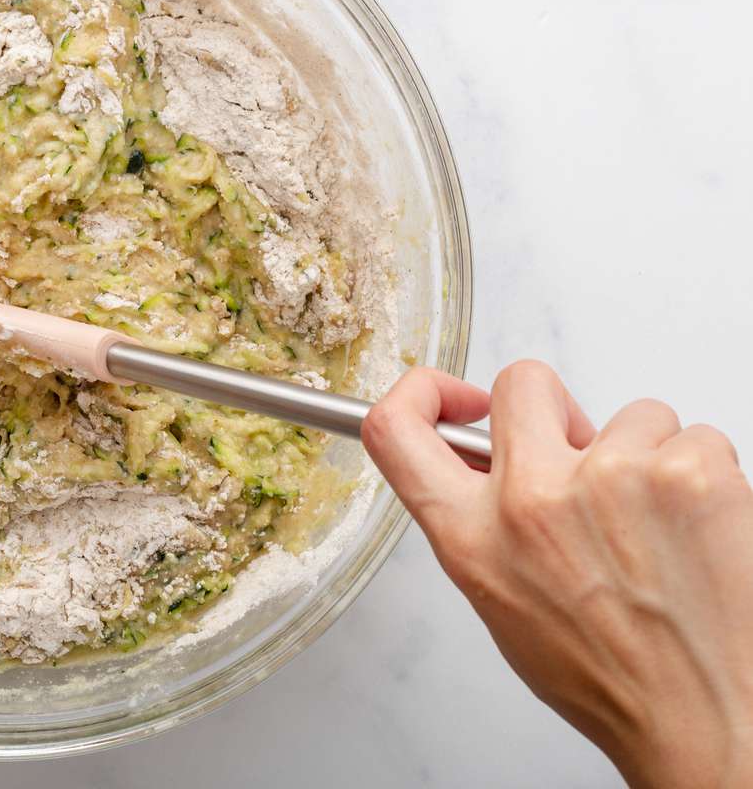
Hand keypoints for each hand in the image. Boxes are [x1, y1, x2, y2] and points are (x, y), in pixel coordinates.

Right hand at [361, 361, 752, 787]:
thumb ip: (485, 526)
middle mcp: (529, 500)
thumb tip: (486, 464)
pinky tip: (703, 532)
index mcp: (472, 539)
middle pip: (522, 384)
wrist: (710, 722)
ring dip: (650, 457)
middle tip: (587, 455)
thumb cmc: (617, 680)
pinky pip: (697, 436)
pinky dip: (706, 476)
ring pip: (631, 414)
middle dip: (558, 411)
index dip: (421, 392)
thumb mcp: (506, 605)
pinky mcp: (688, 471)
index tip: (455, 398)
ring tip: (663, 530)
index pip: (397, 430)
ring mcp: (610, 477)